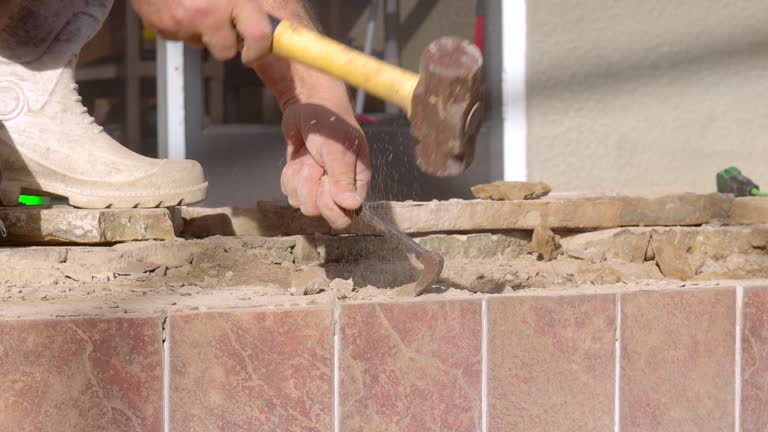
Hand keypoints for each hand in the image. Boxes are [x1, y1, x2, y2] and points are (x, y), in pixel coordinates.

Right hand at [131, 0, 271, 62]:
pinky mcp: (161, 27)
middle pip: (226, 51)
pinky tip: (180, 3)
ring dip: (202, 30)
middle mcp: (206, 13)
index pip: (258, 36)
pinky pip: (179, 35)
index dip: (261, 48)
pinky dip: (182, 23)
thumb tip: (263, 16)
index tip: (259, 49)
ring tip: (197, 3)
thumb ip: (248, 0)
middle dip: (226, 40)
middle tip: (224, 21)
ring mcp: (181, 23)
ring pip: (200, 43)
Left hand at [281, 100, 370, 228]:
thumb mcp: (337, 150)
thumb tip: (352, 205)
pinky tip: (298, 158)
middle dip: (309, 188)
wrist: (309, 105)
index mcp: (357, 183)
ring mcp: (319, 186)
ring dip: (298, 178)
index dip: (330, 206)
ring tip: (308, 157)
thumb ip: (343, 178)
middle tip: (314, 165)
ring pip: (300, 203)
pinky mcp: (301, 181)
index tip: (325, 183)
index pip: (346, 216)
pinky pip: (289, 192)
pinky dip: (289, 175)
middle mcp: (339, 189)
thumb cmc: (330, 123)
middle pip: (318, 212)